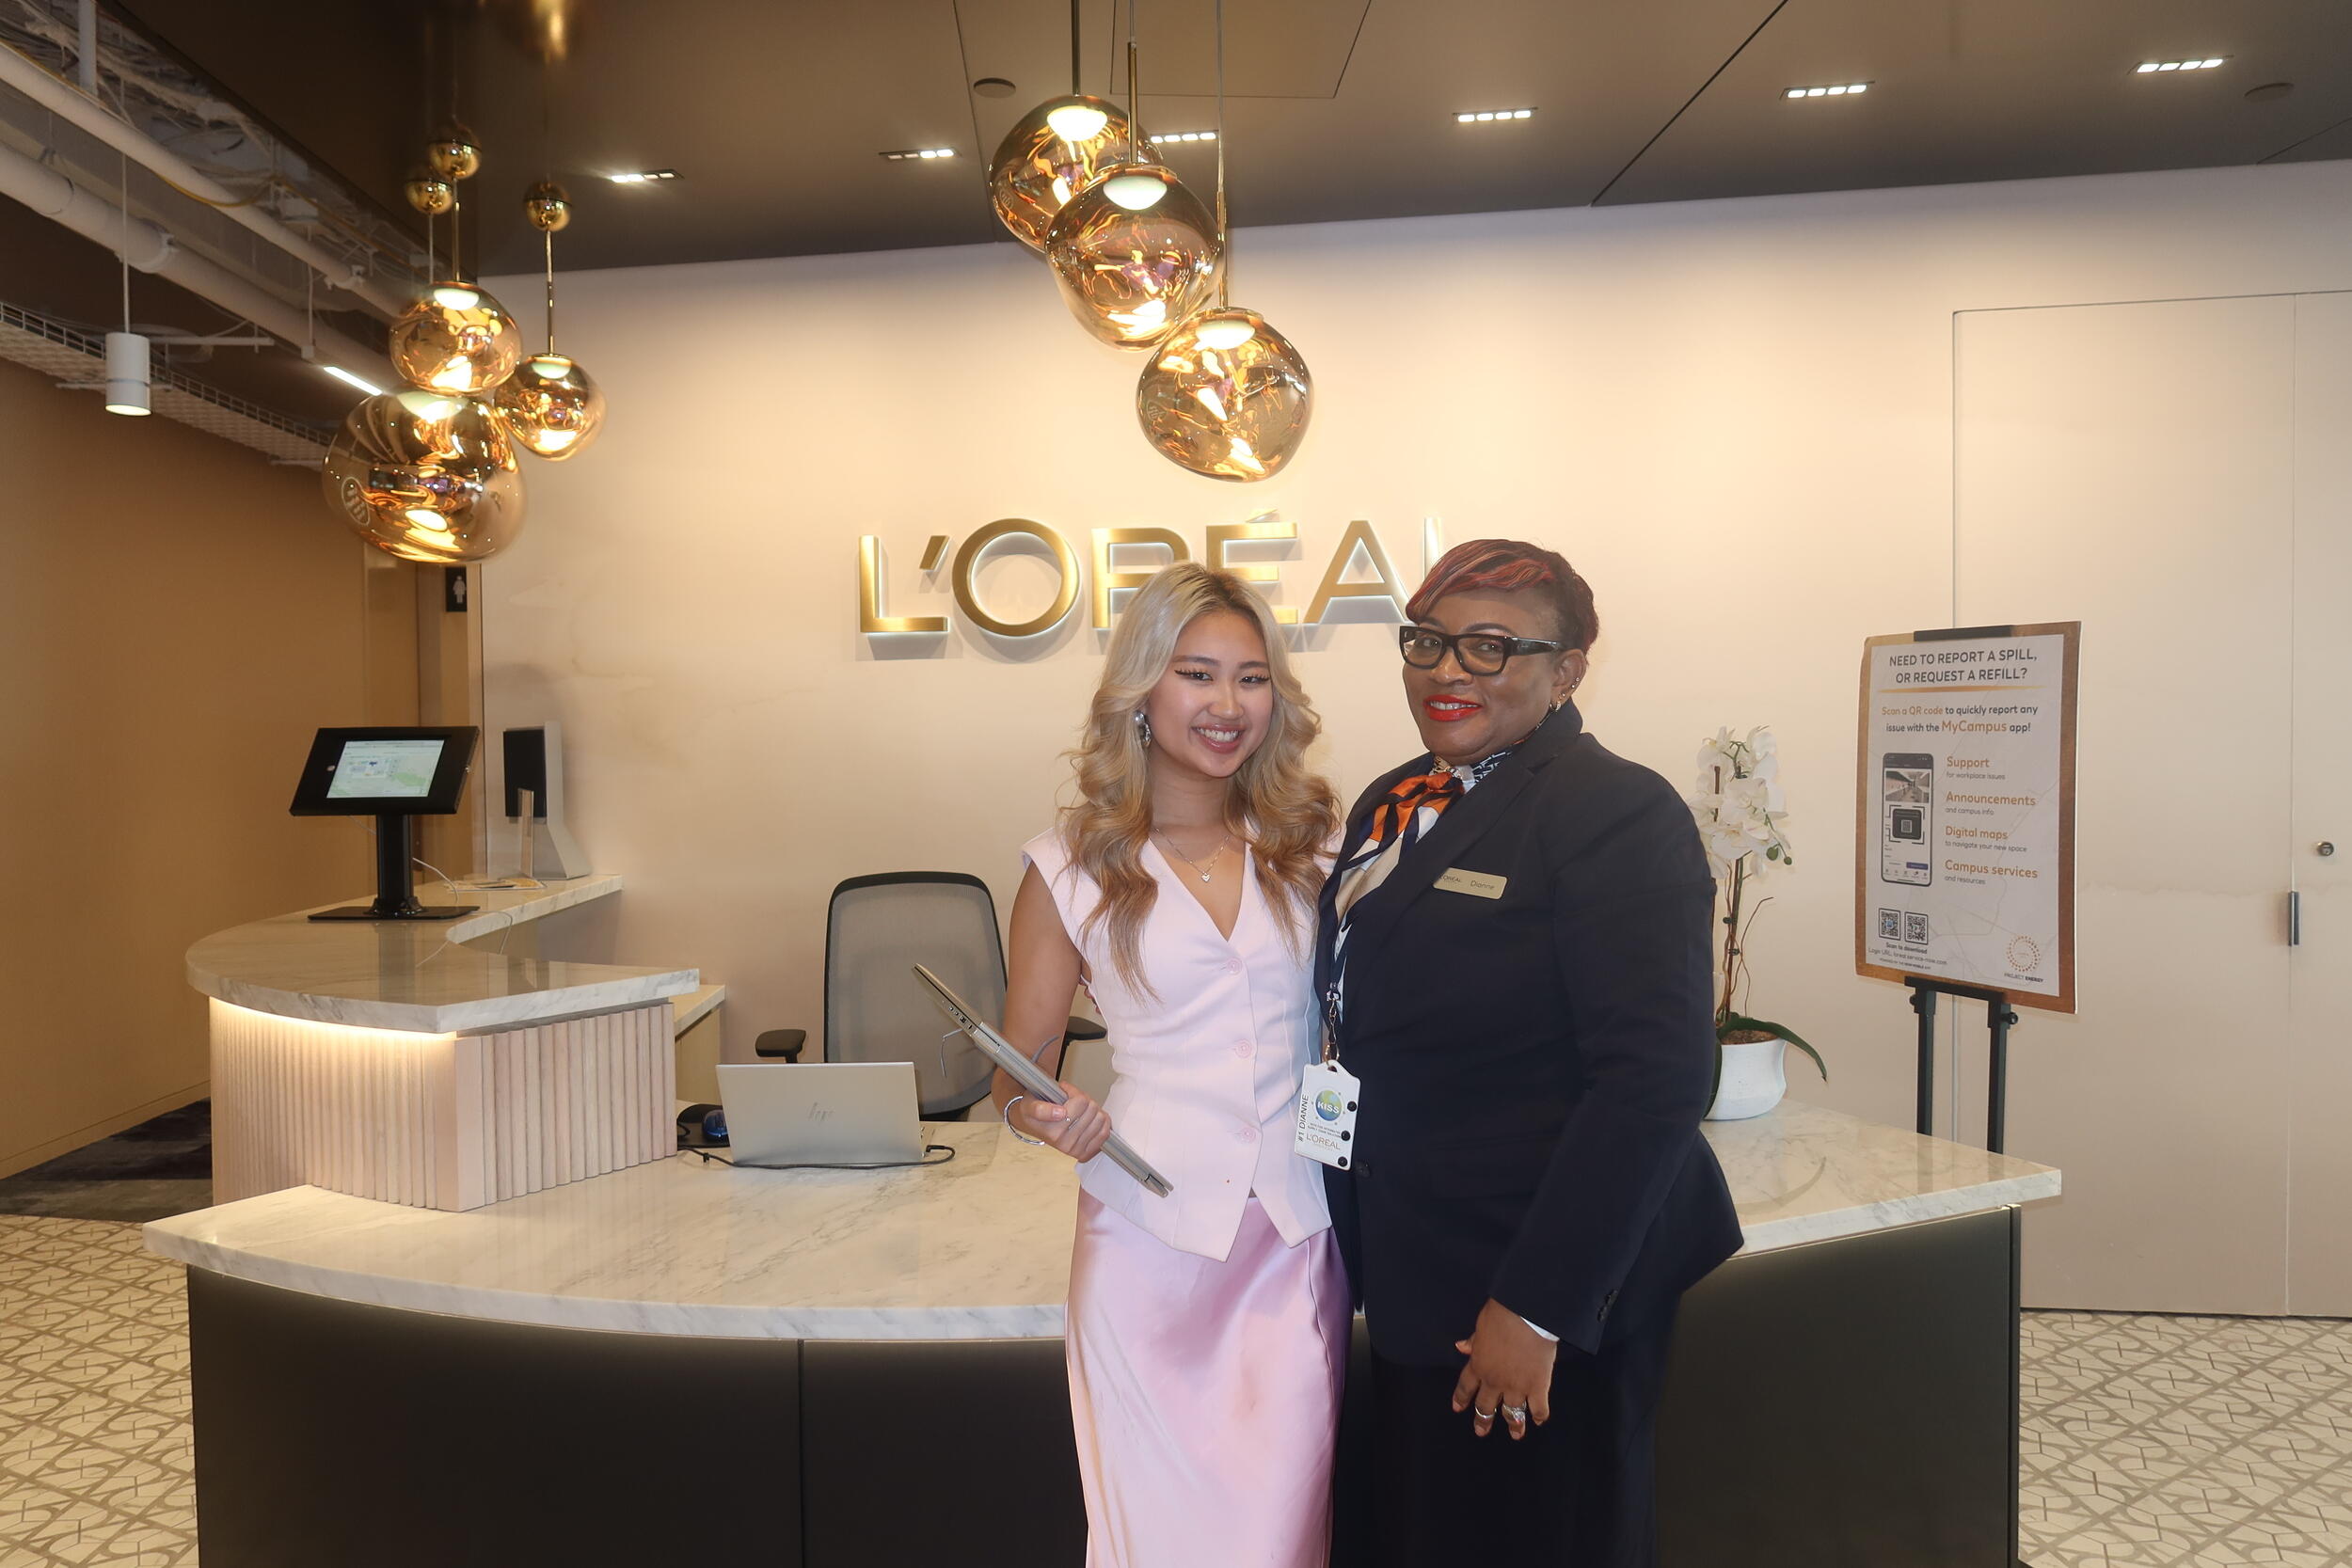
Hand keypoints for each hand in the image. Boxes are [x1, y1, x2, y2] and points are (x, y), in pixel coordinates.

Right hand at [1010, 1084, 1112, 1162]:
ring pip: (1100, 1117)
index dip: (1072, 1091)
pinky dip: (1101, 1122)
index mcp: (1051, 1130)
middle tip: (1071, 1101)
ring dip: (1092, 1110)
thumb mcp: (1030, 1105)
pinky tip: (1090, 1119)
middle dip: (1082, 1099)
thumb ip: (1040, 1108)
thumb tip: (1061, 1113)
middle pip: (1091, 1107)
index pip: (1080, 1101)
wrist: (1034, 1127)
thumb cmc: (1034, 1113)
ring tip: (1079, 1111)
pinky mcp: (1085, 1154)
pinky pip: (1105, 1132)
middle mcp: (1063, 1143)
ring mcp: (1075, 1150)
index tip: (1063, 1091)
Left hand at [1451, 1299, 1556, 1439]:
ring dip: (1513, 1425)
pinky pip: (1538, 1408)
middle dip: (1483, 1420)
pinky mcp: (1538, 1387)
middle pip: (1486, 1406)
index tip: (1458, 1408)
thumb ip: (1473, 1341)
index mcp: (1478, 1365)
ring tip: (1515, 1434)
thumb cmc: (1501, 1316)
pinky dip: (1539, 1416)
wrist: (1526, 1316)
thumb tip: (1461, 1346)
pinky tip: (1539, 1420)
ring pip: (1512, 1413)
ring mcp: (1516, 1387)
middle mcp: (1495, 1381)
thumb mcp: (1481, 1327)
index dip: (1462, 1398)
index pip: (1466, 1386)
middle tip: (1481, 1431)